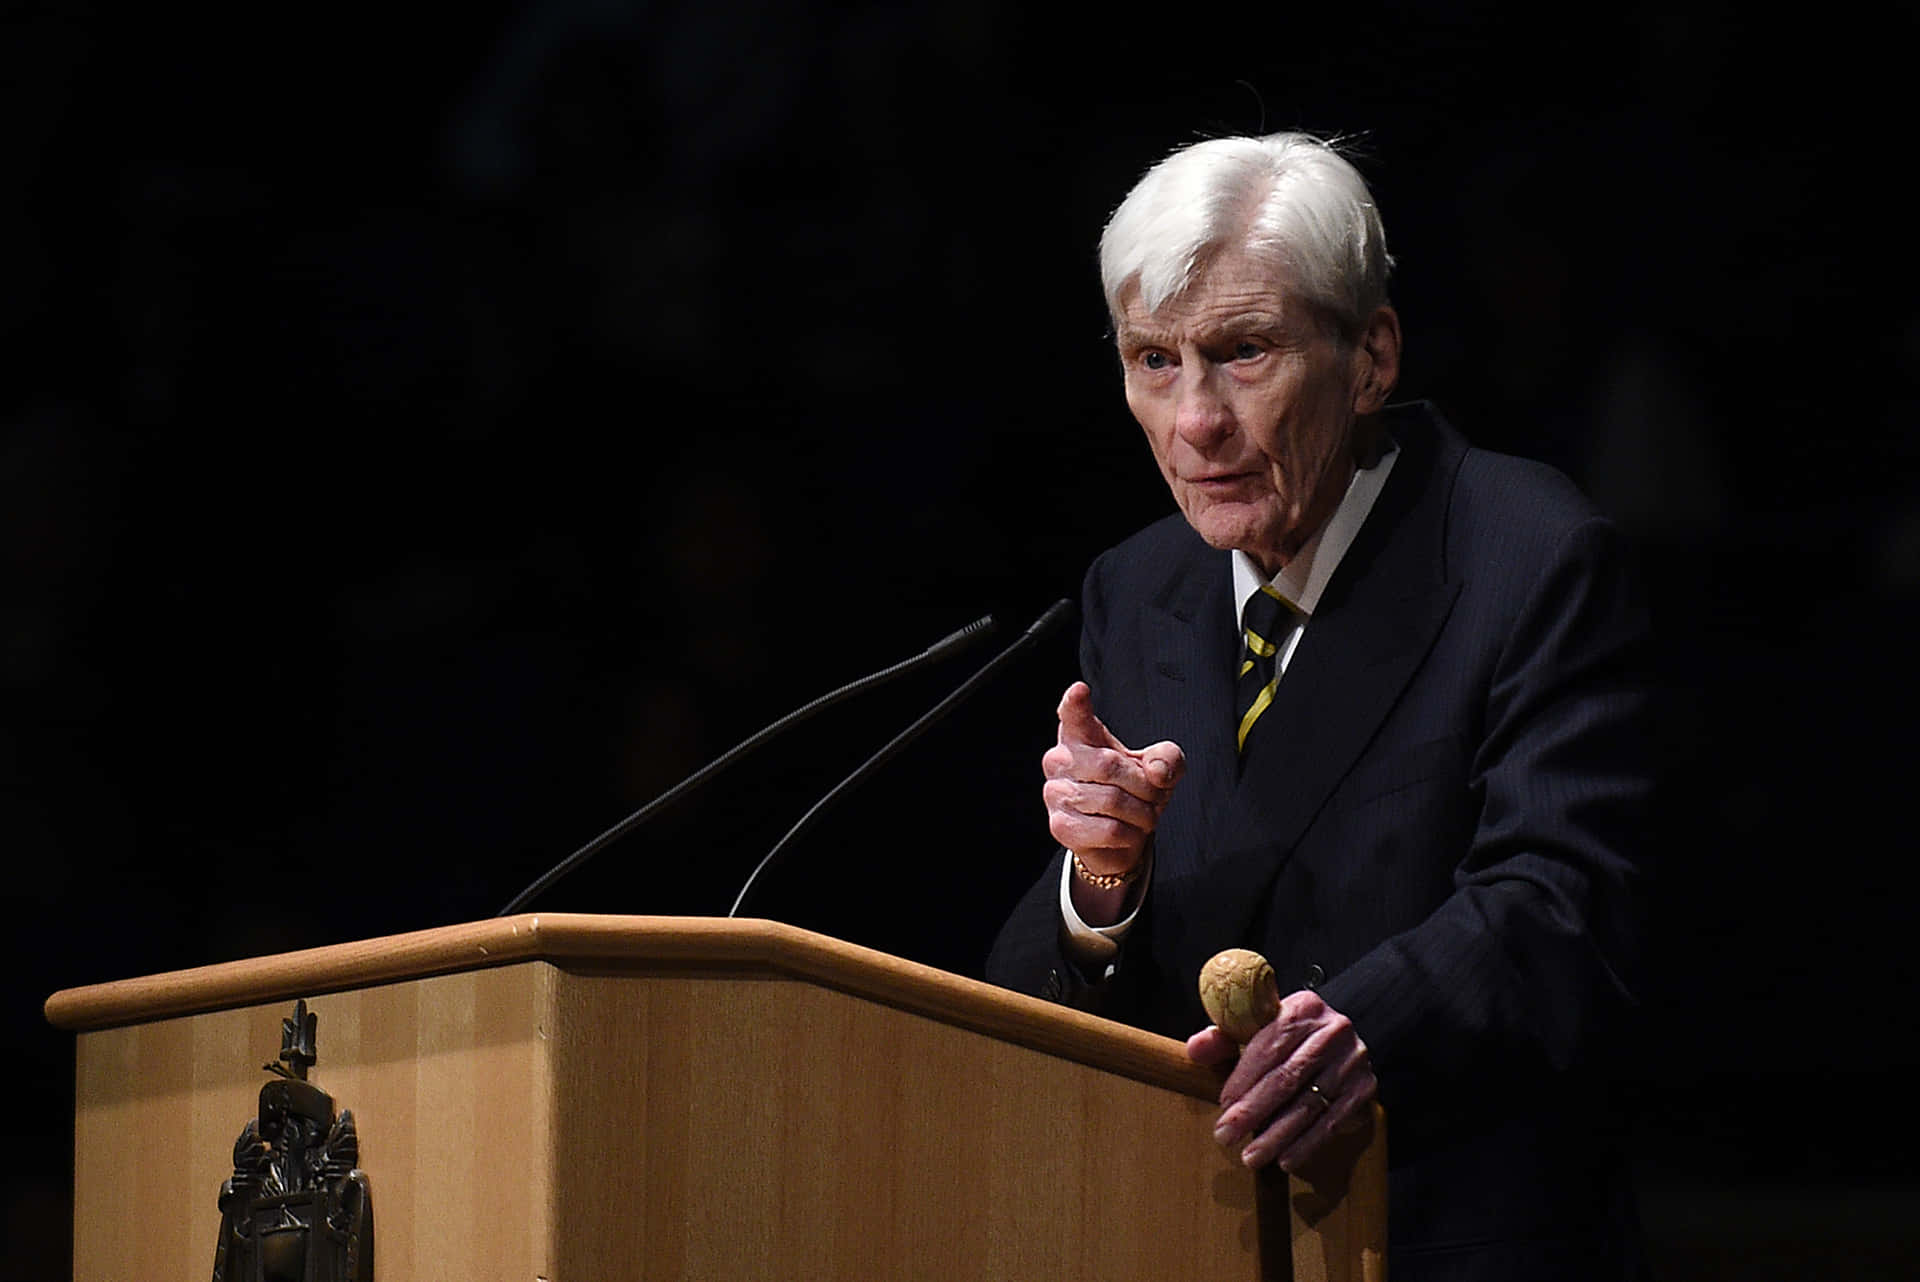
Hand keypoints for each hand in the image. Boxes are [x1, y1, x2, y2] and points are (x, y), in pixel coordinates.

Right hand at [1042, 681, 1184, 877]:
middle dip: (1144, 786)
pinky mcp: (1060, 826)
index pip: (1074, 714)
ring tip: (1141, 815)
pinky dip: (1131, 835)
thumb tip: (1156, 771)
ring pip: (1112, 801)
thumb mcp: (1159, 768)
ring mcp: (1056, 793)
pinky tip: (1127, 832)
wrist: (1119, 839)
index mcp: (1081, 735)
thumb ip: (1168, 758)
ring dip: (1141, 814)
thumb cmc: (1134, 791)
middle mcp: (1060, 759)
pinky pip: (1109, 830)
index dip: (1076, 703)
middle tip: (1152, 797)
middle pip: (1109, 765)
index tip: (1080, 691)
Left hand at [1187, 989, 1375, 1171]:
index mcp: (1303, 1008)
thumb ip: (1224, 1037)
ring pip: (1309, 1104)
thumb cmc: (1288, 1036)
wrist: (1340, 1040)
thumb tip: (1195, 1049)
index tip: (1223, 1104)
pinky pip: (1332, 1121)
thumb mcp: (1257, 1027)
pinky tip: (1285, 1159)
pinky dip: (1307, 1143)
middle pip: (1287, 1077)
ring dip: (1277, 1135)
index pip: (1269, 1044)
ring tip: (1251, 1156)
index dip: (1244, 1077)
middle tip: (1226, 1136)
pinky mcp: (1364, 1089)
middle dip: (1253, 1111)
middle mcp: (1333, 1031)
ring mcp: (1352, 1061)